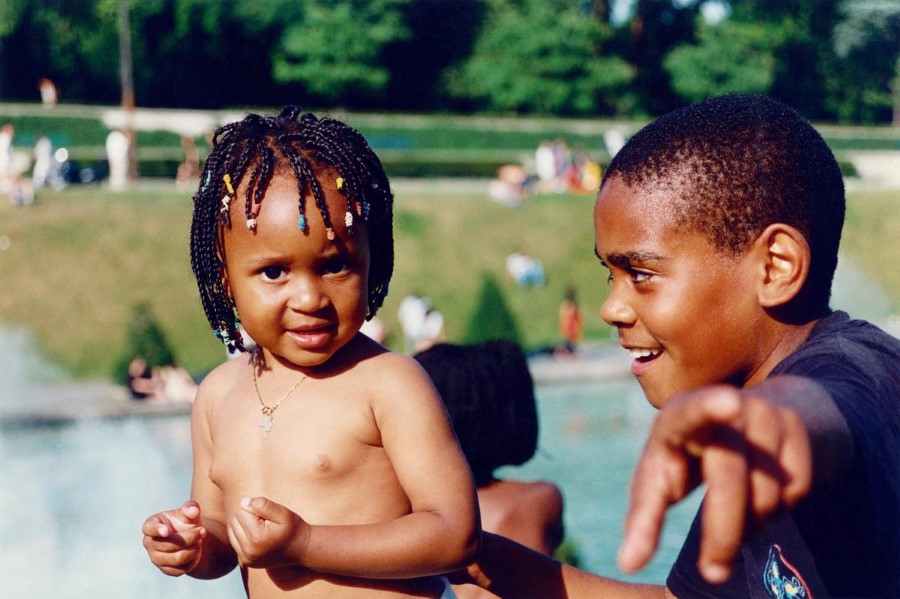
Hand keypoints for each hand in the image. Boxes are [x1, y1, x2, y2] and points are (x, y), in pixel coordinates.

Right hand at [142, 501, 206, 575]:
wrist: (189, 537)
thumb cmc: (185, 520)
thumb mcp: (188, 512)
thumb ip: (191, 508)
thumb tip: (194, 510)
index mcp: (151, 525)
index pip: (150, 528)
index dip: (157, 530)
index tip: (167, 531)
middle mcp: (150, 543)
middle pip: (169, 545)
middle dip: (190, 537)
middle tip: (203, 531)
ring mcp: (156, 558)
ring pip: (177, 558)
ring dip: (193, 549)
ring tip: (200, 541)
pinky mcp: (166, 569)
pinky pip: (181, 569)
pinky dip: (193, 560)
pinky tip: (195, 551)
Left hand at [228, 496, 310, 568]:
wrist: (301, 549)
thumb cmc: (293, 528)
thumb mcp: (282, 512)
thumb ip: (263, 505)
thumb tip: (243, 503)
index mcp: (256, 538)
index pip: (242, 512)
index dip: (255, 509)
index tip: (268, 516)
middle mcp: (248, 551)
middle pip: (234, 521)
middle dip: (247, 517)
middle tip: (265, 522)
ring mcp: (246, 558)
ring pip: (232, 531)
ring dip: (243, 526)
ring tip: (261, 528)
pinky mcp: (245, 562)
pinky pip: (235, 542)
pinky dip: (243, 536)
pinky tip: (257, 537)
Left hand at [617, 386, 811, 582]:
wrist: (740, 414)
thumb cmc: (684, 455)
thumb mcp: (658, 477)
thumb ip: (643, 518)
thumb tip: (626, 564)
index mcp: (681, 415)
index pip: (694, 410)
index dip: (710, 407)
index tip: (730, 402)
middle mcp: (726, 404)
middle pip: (729, 476)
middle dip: (722, 531)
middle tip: (714, 572)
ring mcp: (767, 414)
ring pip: (767, 491)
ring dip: (751, 522)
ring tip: (733, 516)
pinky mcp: (798, 429)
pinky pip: (797, 490)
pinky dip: (779, 509)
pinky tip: (762, 498)